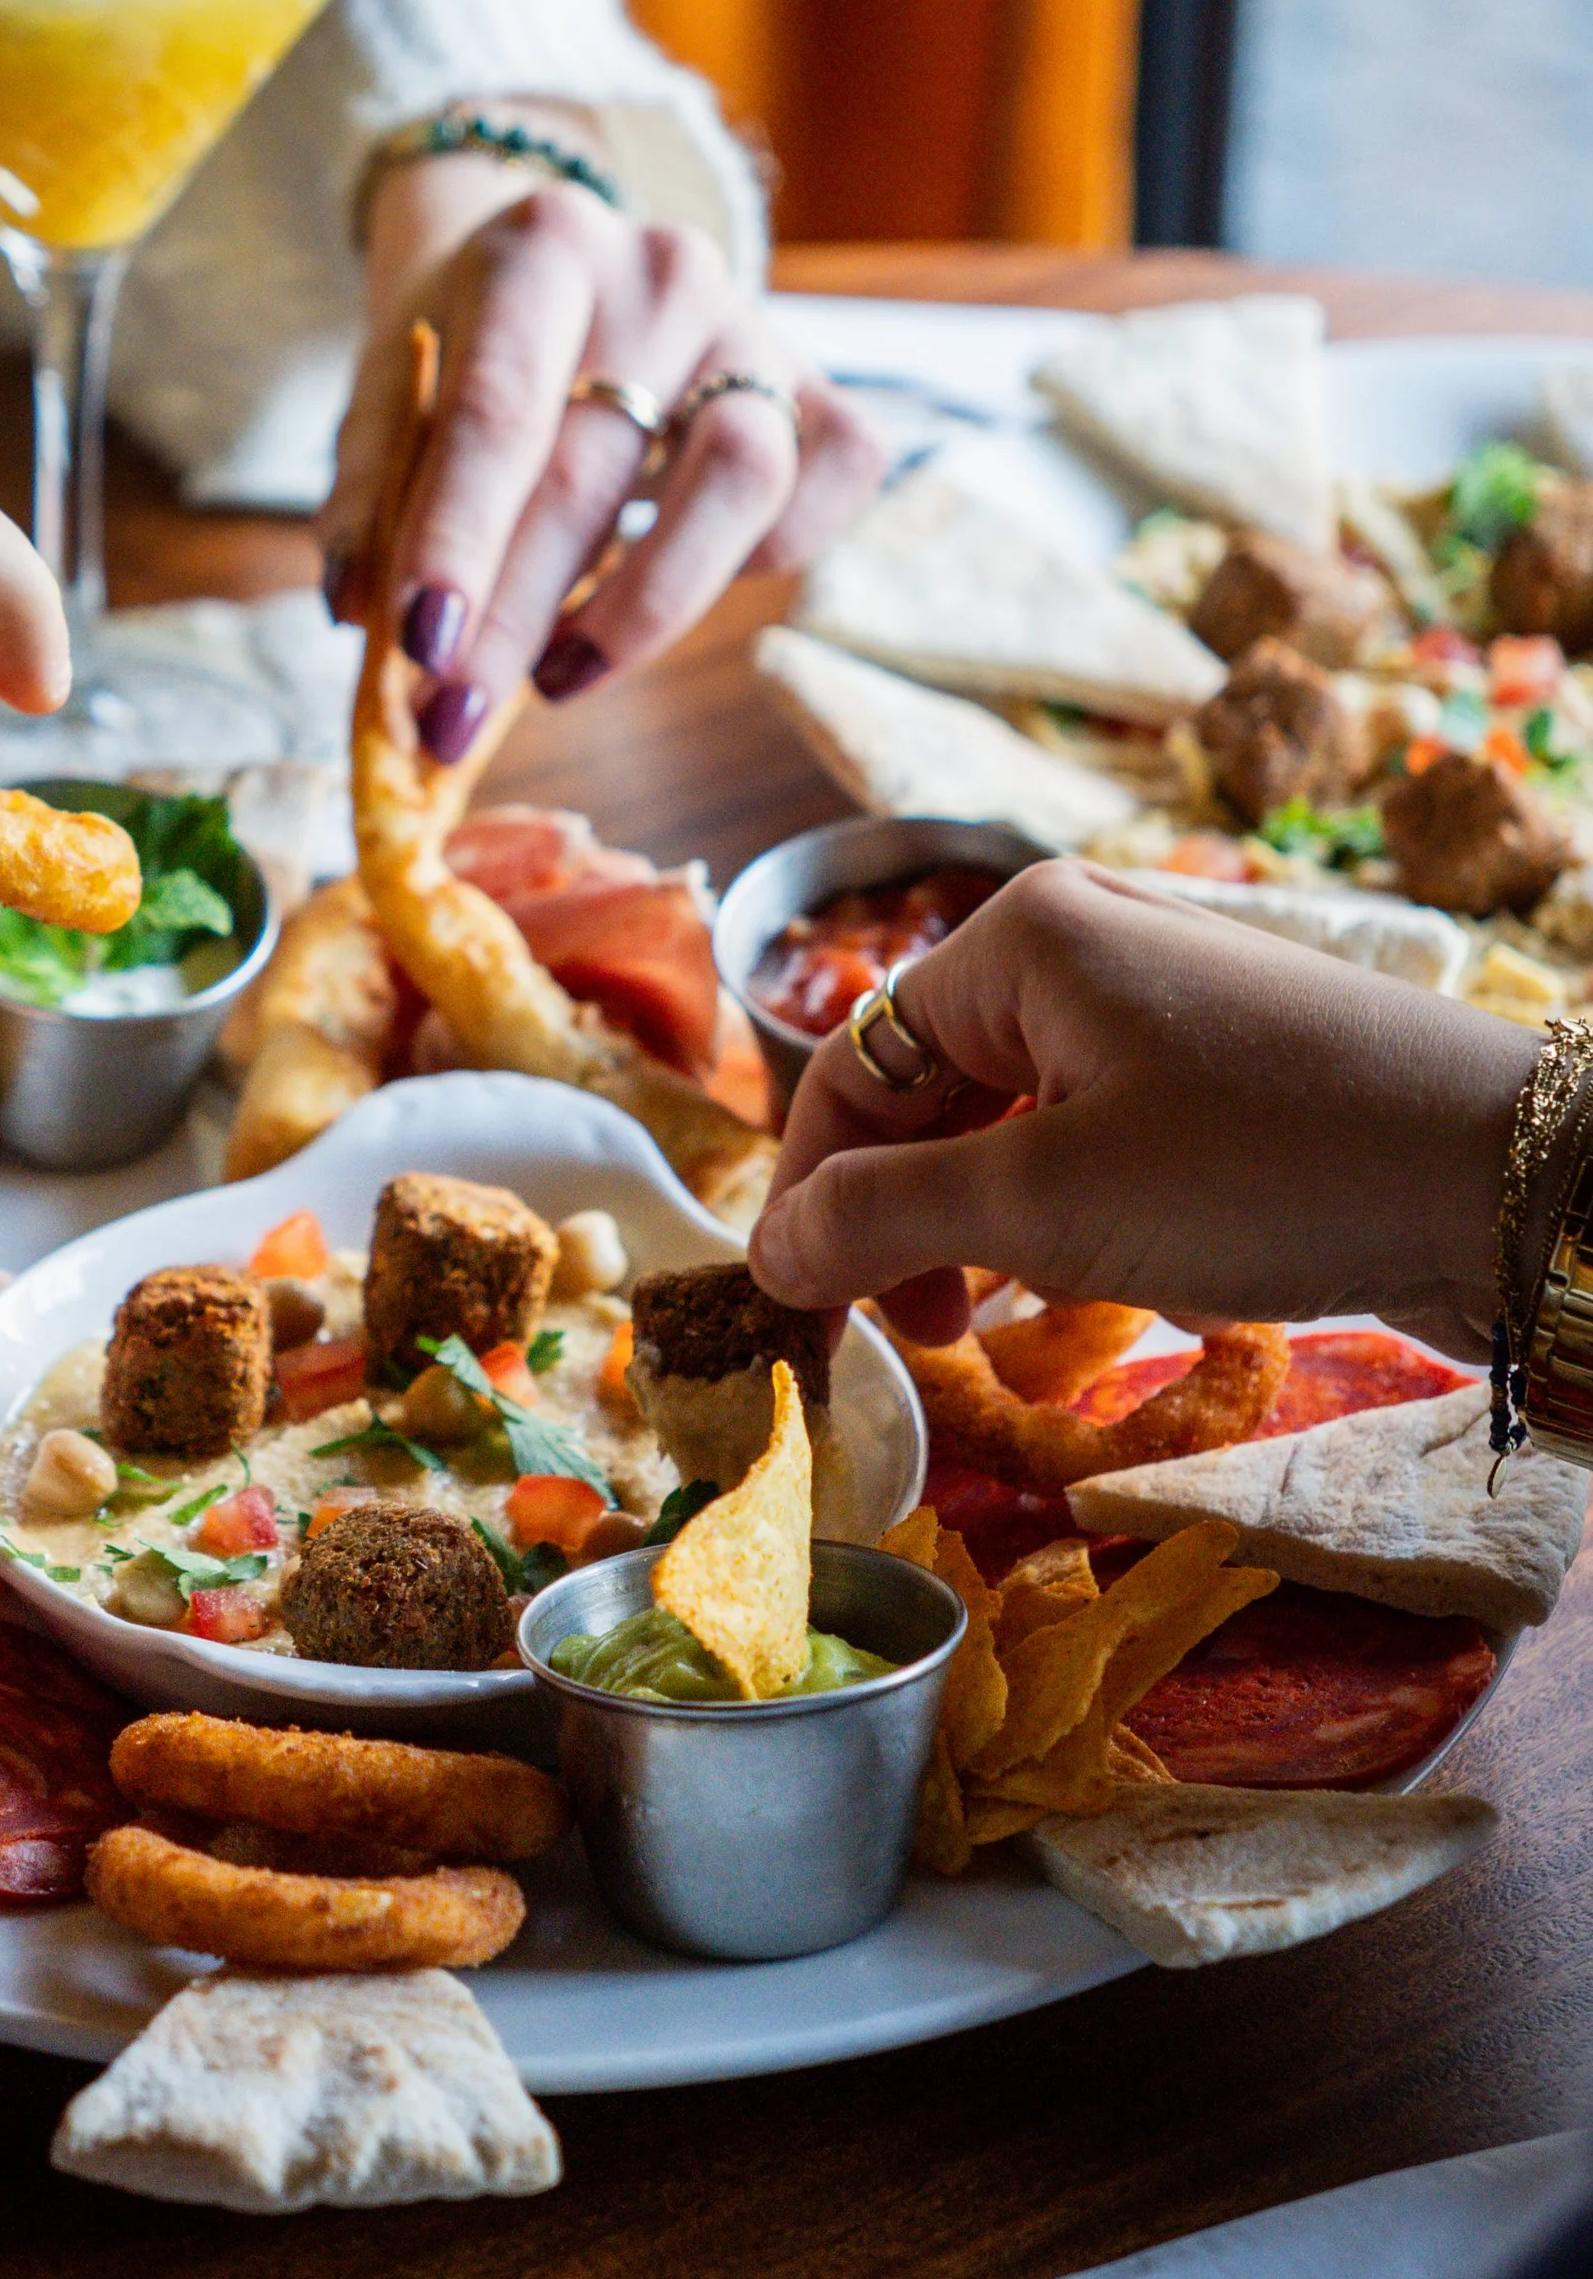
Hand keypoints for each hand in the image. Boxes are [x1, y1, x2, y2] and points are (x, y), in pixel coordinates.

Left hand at [323, 136, 881, 762]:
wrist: (562, 264)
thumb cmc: (469, 344)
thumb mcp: (392, 383)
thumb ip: (368, 489)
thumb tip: (360, 614)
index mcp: (540, 249)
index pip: (498, 411)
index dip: (458, 538)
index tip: (421, 647)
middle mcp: (662, 272)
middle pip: (596, 469)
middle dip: (519, 616)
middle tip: (456, 717)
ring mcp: (756, 326)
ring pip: (738, 480)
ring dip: (640, 608)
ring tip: (554, 674)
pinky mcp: (819, 386)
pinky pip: (825, 490)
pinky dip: (757, 566)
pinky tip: (657, 598)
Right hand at [752, 861, 1533, 1357]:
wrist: (1509, 1178)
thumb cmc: (1265, 1167)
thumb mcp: (1047, 1205)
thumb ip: (885, 1218)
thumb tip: (769, 1250)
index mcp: (1019, 938)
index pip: (851, 1065)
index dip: (810, 1196)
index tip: (800, 1317)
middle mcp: (1082, 947)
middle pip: (928, 1093)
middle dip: (904, 1219)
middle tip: (918, 1340)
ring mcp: (1161, 1005)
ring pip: (1013, 1125)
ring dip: (986, 1230)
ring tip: (1004, 1326)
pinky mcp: (1227, 1069)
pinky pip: (1097, 1139)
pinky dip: (1074, 1219)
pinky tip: (1111, 1289)